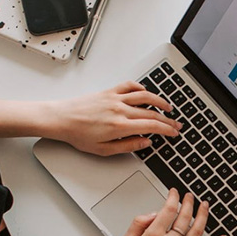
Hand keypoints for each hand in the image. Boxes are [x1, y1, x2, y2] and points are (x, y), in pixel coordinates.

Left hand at [49, 82, 181, 155]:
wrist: (61, 119)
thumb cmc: (78, 135)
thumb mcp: (103, 149)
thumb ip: (127, 146)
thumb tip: (145, 142)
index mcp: (120, 126)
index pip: (152, 126)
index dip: (167, 129)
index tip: (174, 132)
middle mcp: (120, 110)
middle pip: (151, 112)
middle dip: (167, 119)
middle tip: (175, 124)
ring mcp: (115, 98)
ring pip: (144, 96)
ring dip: (159, 101)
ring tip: (167, 107)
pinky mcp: (108, 91)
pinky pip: (129, 86)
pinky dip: (141, 88)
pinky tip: (145, 93)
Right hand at [116, 189, 227, 235]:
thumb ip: (138, 223)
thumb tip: (153, 214)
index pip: (168, 210)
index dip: (173, 197)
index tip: (174, 193)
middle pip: (184, 217)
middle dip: (188, 202)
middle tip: (189, 196)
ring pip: (196, 231)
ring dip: (203, 215)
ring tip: (204, 206)